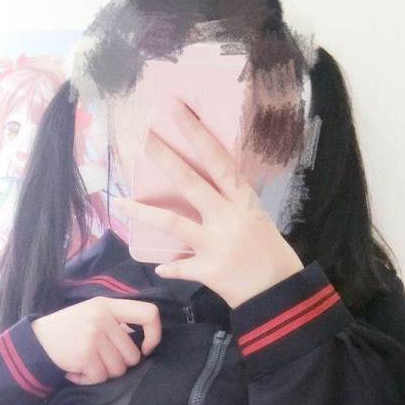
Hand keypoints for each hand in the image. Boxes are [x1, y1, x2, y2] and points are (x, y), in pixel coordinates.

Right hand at [32, 296, 162, 385]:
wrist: (34, 343)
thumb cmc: (67, 332)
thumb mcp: (92, 314)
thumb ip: (117, 322)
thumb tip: (145, 343)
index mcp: (108, 305)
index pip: (149, 314)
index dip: (154, 335)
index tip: (146, 349)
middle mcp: (103, 317)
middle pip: (133, 355)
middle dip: (117, 365)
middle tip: (97, 360)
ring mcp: (94, 335)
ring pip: (118, 370)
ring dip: (102, 374)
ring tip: (85, 363)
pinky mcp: (86, 353)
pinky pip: (100, 378)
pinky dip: (88, 380)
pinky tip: (76, 370)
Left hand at [113, 97, 303, 308]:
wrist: (281, 294)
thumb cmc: (273, 255)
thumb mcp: (258, 221)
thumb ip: (233, 207)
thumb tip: (209, 195)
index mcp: (244, 200)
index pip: (218, 159)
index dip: (197, 133)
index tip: (177, 110)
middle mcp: (228, 217)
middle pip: (191, 182)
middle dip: (165, 159)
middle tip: (145, 138)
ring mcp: (216, 243)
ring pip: (173, 223)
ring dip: (145, 213)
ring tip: (122, 204)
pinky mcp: (208, 270)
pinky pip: (180, 267)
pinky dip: (170, 267)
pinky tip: (160, 267)